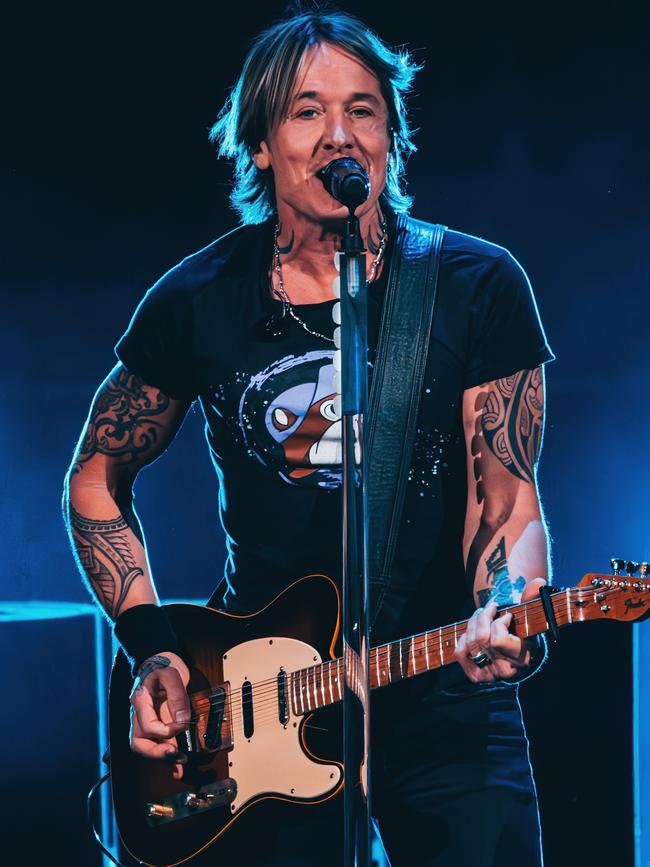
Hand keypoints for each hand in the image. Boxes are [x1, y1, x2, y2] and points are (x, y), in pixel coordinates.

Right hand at [129, 651, 190, 779]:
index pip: (148, 726)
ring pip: (147, 747)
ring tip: (180, 765)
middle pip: (139, 743)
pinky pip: (156, 743)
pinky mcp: (156, 723)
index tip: (183, 725)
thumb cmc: (163, 664)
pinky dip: (166, 757)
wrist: (159, 659)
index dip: (166, 730)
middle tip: (175, 755)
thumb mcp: (172, 674)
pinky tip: (176, 768)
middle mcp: (139, 714)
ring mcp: (146, 720)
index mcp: (140, 701)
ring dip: (163, 759)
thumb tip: (182, 720)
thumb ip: (177, 696)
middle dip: (157, 754)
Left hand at [454, 578, 546, 683]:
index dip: (498, 623)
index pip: (498, 641)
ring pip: (470, 643)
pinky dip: (464, 638)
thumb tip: (538, 581)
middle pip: (481, 639)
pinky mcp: (475, 674)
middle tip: (490, 608)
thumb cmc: (525, 634)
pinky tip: (473, 631)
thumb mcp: (531, 618)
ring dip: (473, 622)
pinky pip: (461, 653)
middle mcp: (504, 670)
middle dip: (483, 617)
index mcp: (521, 659)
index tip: (507, 616)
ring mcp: (488, 674)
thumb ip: (533, 600)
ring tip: (482, 614)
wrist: (518, 656)